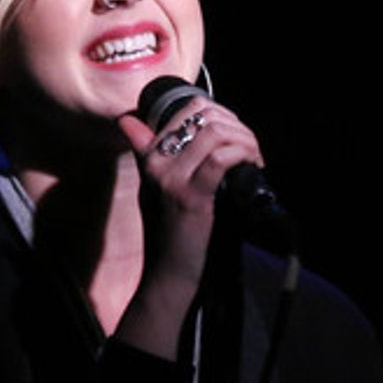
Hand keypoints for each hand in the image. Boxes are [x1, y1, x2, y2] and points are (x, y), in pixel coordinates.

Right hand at [118, 99, 263, 291]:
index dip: (222, 113)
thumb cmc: (167, 232)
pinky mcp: (190, 197)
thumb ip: (146, 153)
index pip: (188, 109)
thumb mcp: (151, 187)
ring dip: (245, 139)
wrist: (167, 273)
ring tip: (253, 157)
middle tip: (250, 148)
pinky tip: (252, 164)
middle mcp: (157, 162)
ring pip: (214, 134)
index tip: (237, 135)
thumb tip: (129, 120)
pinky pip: (220, 159)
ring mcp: (172, 179)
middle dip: (238, 126)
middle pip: (204, 116)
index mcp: (150, 156)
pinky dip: (242, 154)